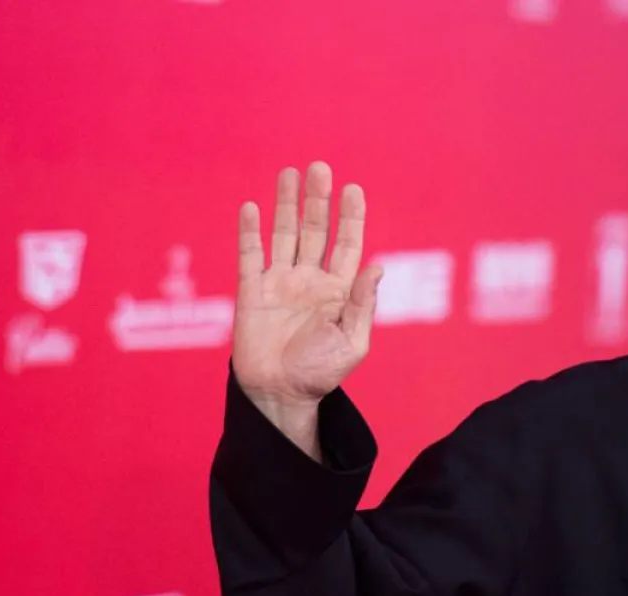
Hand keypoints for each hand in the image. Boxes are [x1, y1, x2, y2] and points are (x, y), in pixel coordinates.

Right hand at [231, 162, 381, 441]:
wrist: (280, 396)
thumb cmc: (321, 374)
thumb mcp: (353, 342)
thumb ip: (363, 304)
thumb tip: (377, 266)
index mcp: (338, 291)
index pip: (346, 244)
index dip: (350, 217)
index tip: (353, 190)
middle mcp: (310, 280)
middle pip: (314, 230)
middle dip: (318, 200)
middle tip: (320, 168)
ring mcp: (280, 284)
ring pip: (283, 235)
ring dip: (286, 205)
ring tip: (290, 174)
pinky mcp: (252, 293)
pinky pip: (250, 256)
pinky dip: (250, 232)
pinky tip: (252, 208)